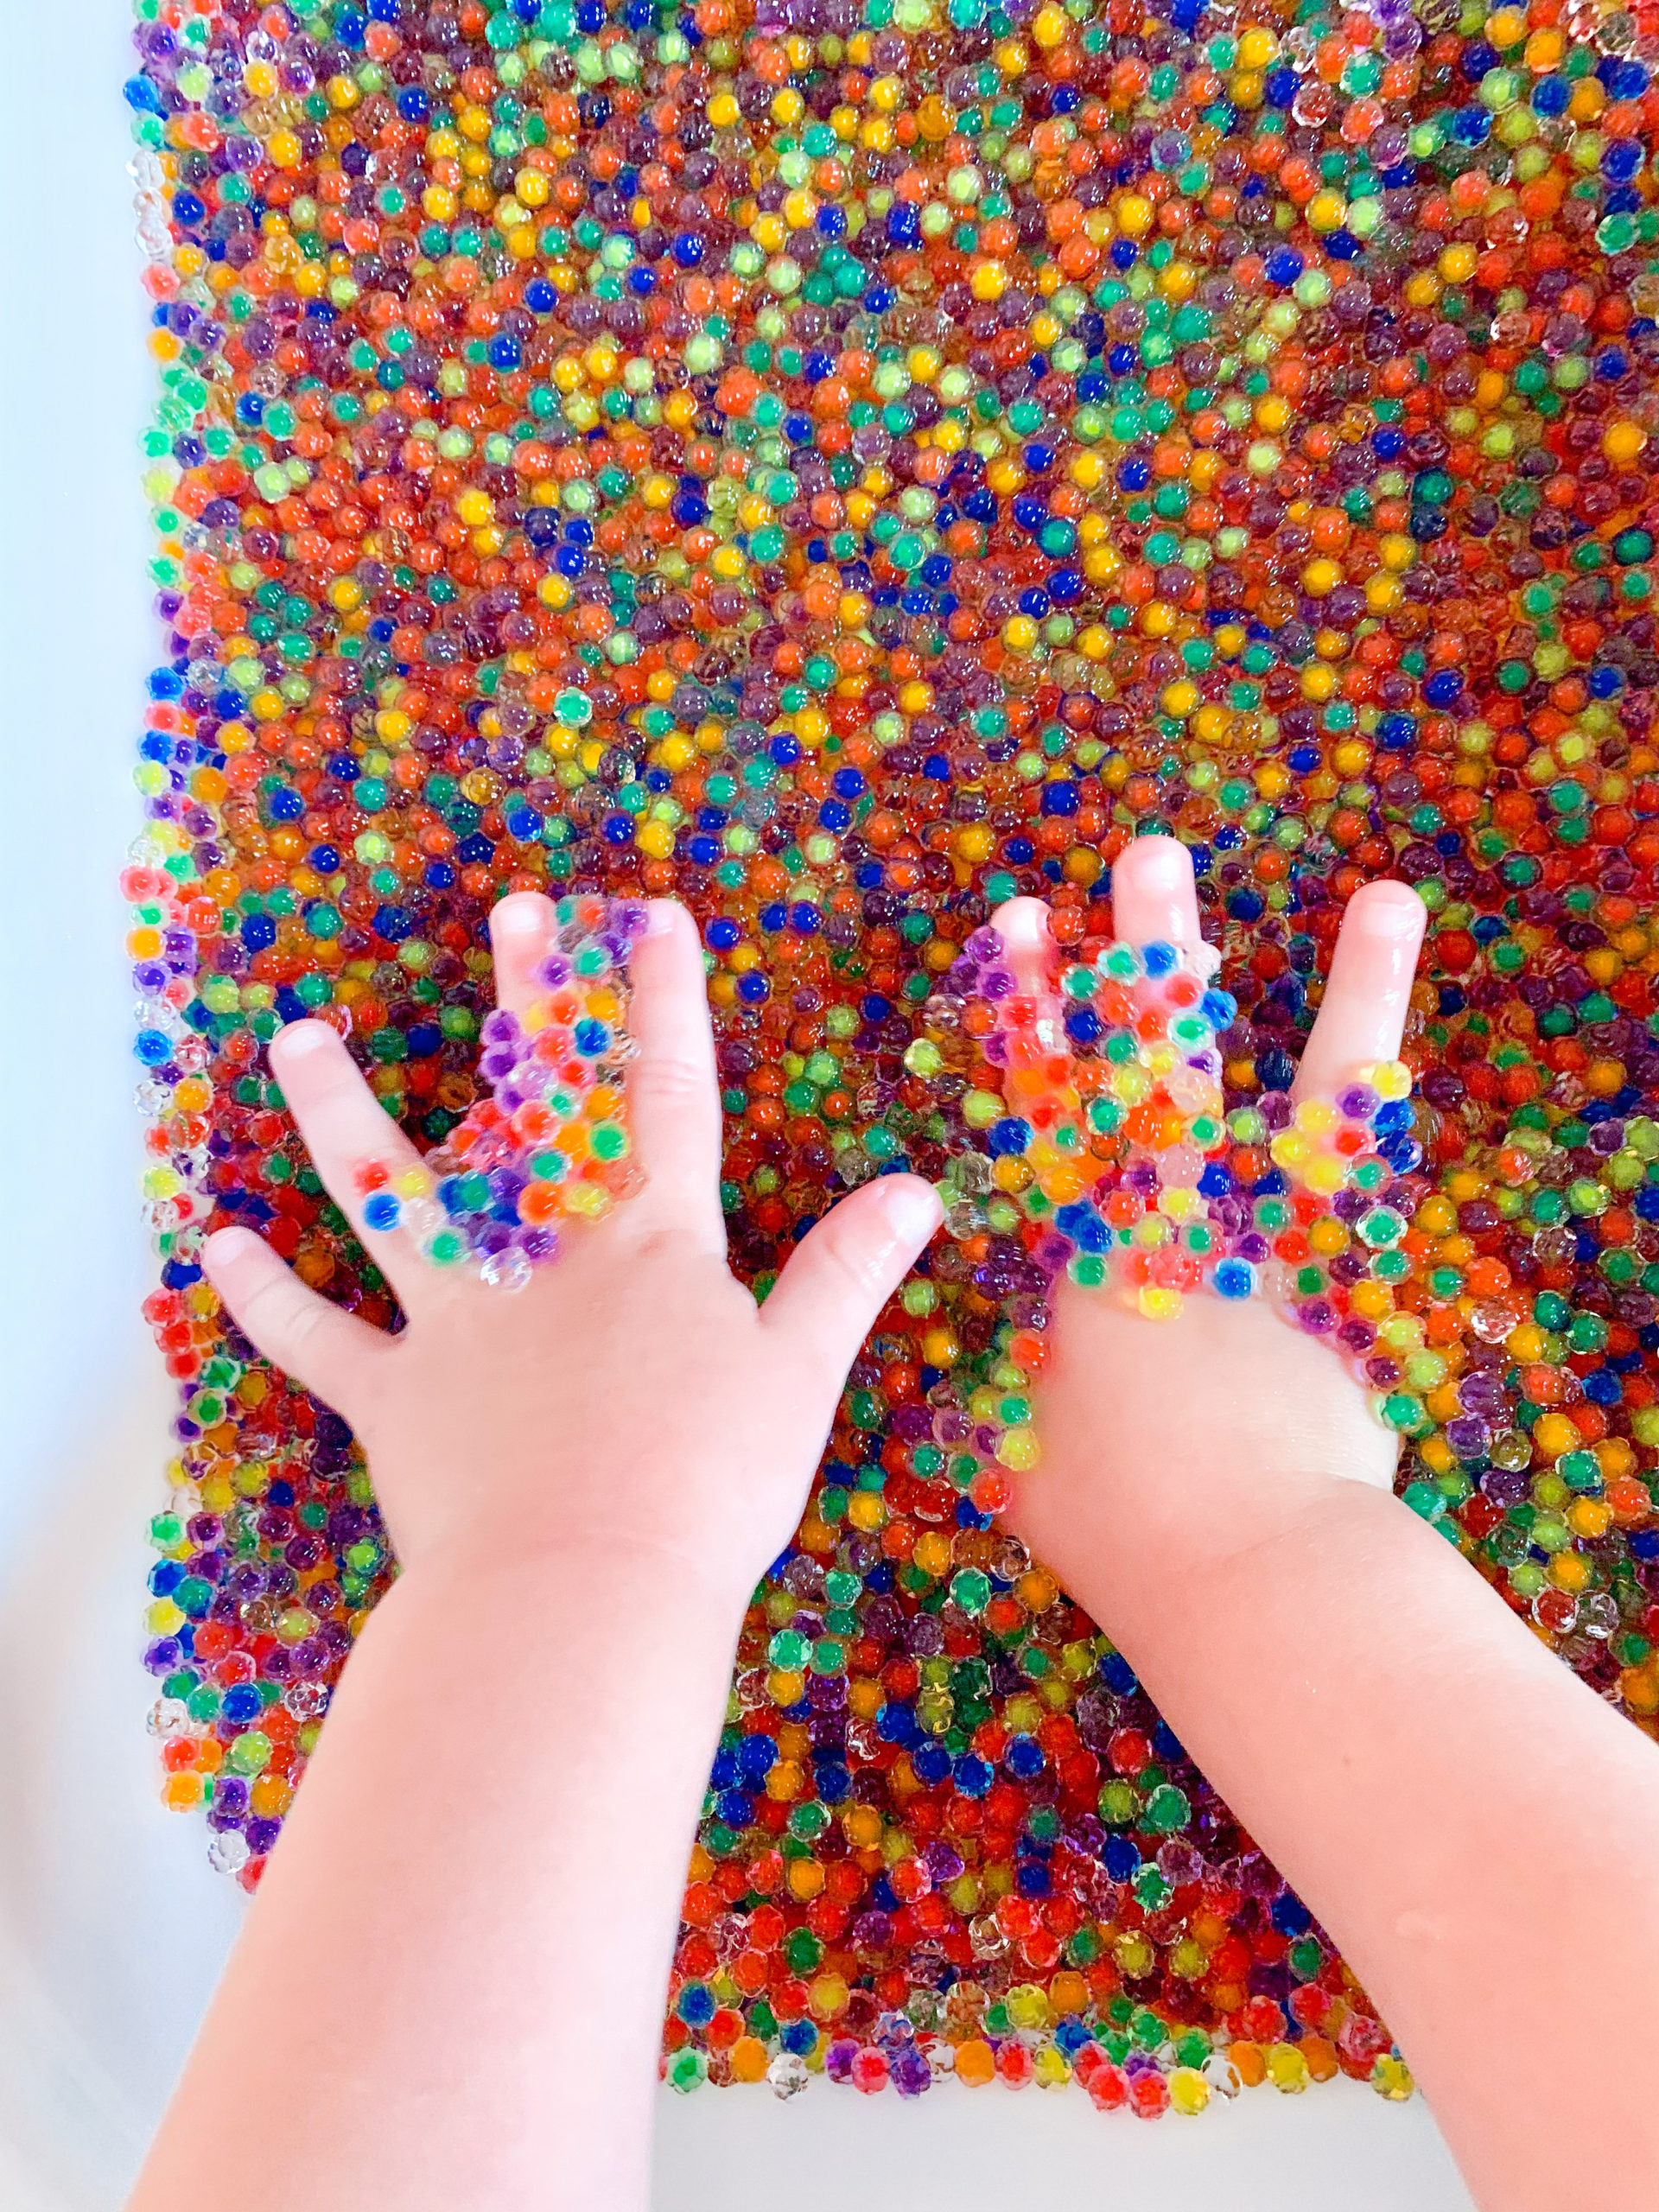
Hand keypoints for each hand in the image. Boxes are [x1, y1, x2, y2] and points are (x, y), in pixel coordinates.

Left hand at [202, 896, 941, 1610]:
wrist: (586, 1590)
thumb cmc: (706, 1487)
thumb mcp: (800, 1374)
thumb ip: (847, 1273)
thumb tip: (917, 1189)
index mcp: (649, 1245)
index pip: (667, 1097)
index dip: (665, 1004)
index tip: (654, 916)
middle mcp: (544, 1256)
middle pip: (535, 1110)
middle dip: (530, 1005)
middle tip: (513, 913)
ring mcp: (459, 1319)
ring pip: (390, 1195)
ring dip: (337, 1112)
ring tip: (294, 1037)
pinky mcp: (395, 1395)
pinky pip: (317, 1339)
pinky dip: (265, 1298)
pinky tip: (216, 1245)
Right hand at [990, 836, 1426, 1613]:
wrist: (1249, 1567)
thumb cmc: (1119, 1529)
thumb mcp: (1019, 1466)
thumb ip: (991, 1412)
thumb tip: (960, 1395)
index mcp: (1087, 1257)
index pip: (1049, 1105)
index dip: (1031, 1009)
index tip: (1020, 923)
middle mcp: (1183, 1225)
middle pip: (1164, 1068)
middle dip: (1151, 957)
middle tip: (1149, 856)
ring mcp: (1283, 1248)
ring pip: (1311, 1098)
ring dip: (1351, 995)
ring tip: (1383, 896)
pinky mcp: (1356, 1289)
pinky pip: (1385, 1190)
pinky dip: (1401, 1122)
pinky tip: (1420, 1052)